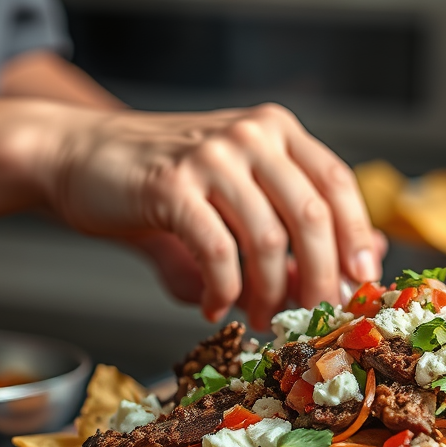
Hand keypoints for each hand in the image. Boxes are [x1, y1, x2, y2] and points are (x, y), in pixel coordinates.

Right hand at [35, 102, 382, 326]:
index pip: (338, 183)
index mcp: (277, 129)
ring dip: (270, 293)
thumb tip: (357, 263)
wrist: (83, 157)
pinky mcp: (171, 185)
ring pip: (268, 240)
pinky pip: (218, 252)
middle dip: (319, 278)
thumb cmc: (169, 183)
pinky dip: (224, 290)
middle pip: (313, 216)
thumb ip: (294, 225)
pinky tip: (216, 305)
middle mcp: (251, 134)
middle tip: (313, 317)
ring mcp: (211, 156)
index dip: (357, 238)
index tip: (362, 285)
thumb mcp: (240, 192)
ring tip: (261, 317)